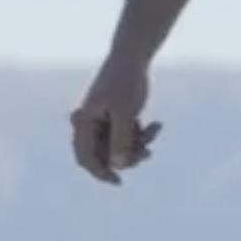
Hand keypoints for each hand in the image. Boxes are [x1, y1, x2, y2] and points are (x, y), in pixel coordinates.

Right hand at [68, 57, 157, 182]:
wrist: (132, 59)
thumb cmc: (125, 82)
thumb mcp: (125, 112)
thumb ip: (121, 139)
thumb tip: (117, 165)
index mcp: (84, 122)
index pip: (85, 157)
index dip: (99, 172)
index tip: (118, 181)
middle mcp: (90, 125)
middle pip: (105, 156)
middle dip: (128, 155)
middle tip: (148, 152)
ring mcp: (103, 124)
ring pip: (119, 148)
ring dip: (139, 144)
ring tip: (156, 128)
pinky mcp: (116, 121)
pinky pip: (128, 139)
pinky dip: (142, 135)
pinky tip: (157, 125)